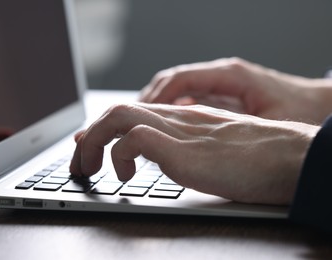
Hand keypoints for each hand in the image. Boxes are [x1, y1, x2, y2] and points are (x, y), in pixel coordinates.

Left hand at [70, 103, 318, 204]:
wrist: (288, 157)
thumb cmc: (256, 159)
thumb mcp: (211, 149)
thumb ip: (187, 147)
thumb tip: (167, 158)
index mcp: (181, 119)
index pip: (131, 111)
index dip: (101, 127)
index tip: (88, 146)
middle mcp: (175, 120)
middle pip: (116, 111)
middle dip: (88, 137)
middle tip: (81, 165)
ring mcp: (177, 133)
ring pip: (118, 117)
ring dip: (93, 142)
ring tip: (90, 170)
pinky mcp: (182, 151)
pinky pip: (136, 140)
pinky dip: (119, 156)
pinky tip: (126, 178)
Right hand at [140, 57, 331, 124]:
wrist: (318, 104)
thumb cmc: (297, 111)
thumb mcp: (263, 121)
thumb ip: (229, 123)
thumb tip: (196, 131)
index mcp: (229, 75)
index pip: (180, 79)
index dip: (157, 97)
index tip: (140, 115)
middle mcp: (221, 74)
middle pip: (172, 80)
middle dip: (149, 99)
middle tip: (132, 121)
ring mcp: (220, 83)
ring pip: (177, 87)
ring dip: (157, 104)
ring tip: (141, 124)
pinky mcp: (222, 94)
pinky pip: (189, 96)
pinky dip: (172, 109)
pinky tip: (165, 125)